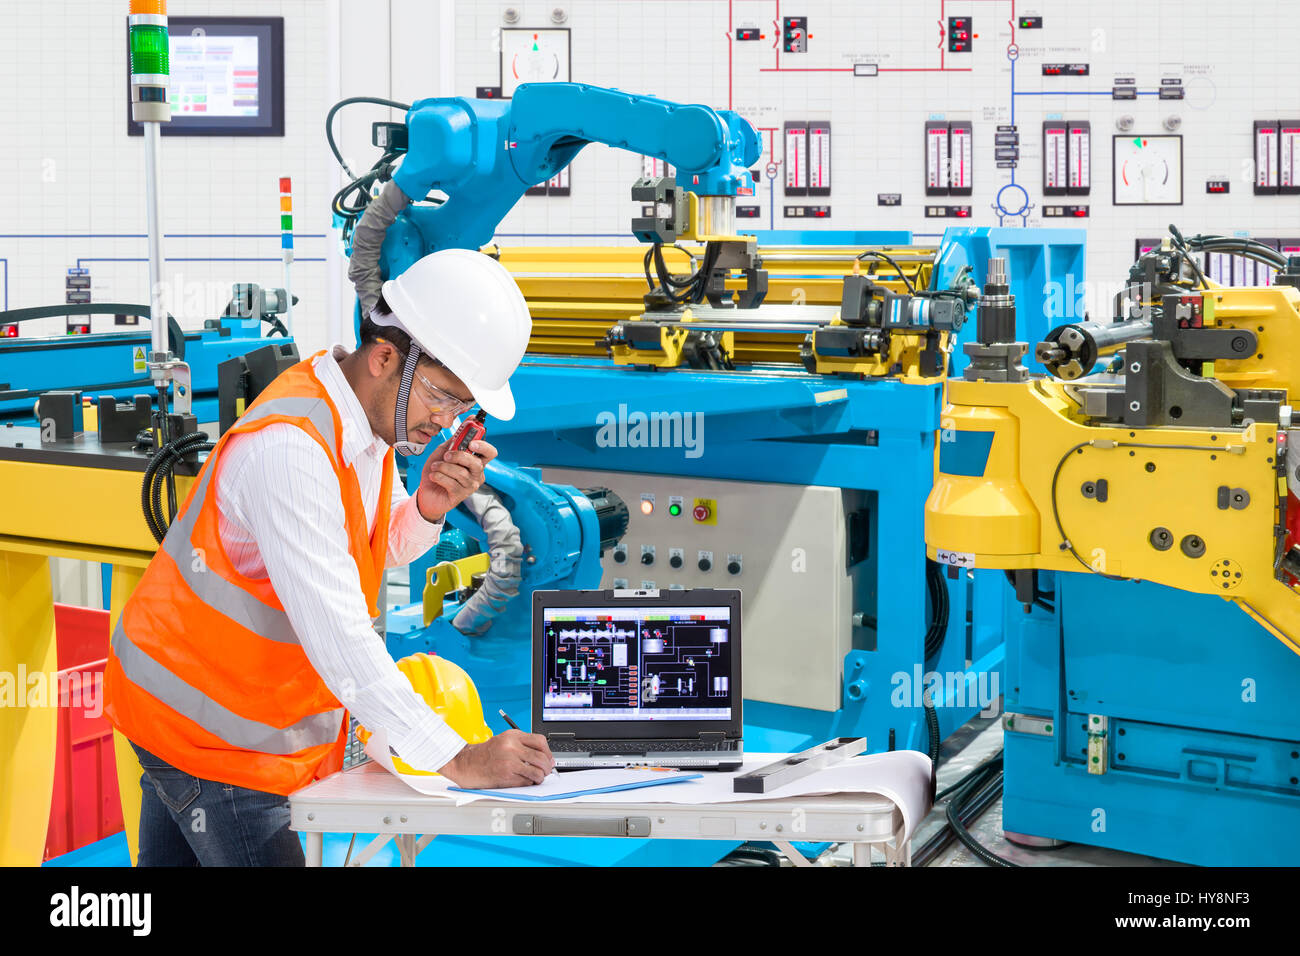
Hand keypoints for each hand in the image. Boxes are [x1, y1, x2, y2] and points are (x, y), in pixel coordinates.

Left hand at [415, 434, 497, 521]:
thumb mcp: (444, 450)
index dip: (483, 446)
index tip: (471, 442)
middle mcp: (477, 474)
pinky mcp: (460, 496)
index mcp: (476, 461)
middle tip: (446, 456)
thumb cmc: (437, 471)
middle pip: (476, 463)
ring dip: (444, 467)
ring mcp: (470, 486)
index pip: (490, 453)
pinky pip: (451, 483)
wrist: (426, 492)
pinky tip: (433, 476)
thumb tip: (470, 420)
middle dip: (459, 456)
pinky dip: (439, 477)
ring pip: (461, 473)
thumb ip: (456, 438)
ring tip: (434, 466)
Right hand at [438, 730, 554, 787]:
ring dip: (540, 777)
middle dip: (547, 767)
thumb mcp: (504, 740)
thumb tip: (544, 757)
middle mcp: (511, 747)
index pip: (540, 742)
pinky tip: (525, 781)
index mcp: (512, 736)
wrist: (465, 764)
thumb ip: (523, 745)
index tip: (549, 758)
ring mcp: (509, 762)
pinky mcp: (506, 776)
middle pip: (541, 758)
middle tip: (546, 771)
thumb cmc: (484, 754)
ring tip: (537, 778)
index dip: (548, 752)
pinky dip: (529, 783)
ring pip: (537, 771)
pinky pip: (527, 782)